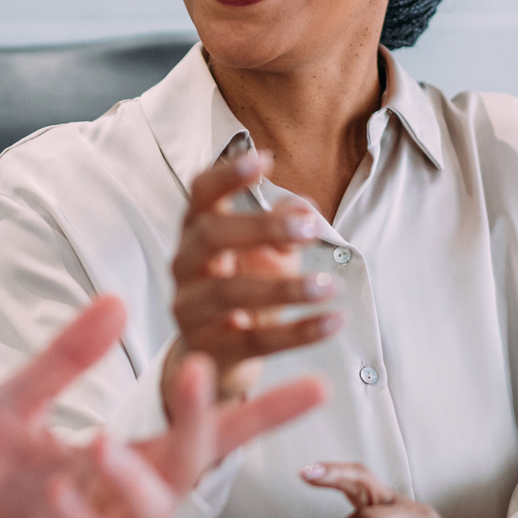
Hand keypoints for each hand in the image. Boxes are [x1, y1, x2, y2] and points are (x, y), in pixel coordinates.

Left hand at [0, 295, 326, 517]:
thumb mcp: (11, 407)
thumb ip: (64, 360)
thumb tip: (117, 301)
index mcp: (121, 460)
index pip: (203, 434)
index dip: (260, 412)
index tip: (315, 384)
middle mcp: (124, 507)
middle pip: (189, 467)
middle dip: (201, 424)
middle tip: (198, 378)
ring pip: (152, 517)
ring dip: (134, 479)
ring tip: (100, 444)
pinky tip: (60, 496)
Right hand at [161, 152, 342, 414]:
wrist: (216, 358)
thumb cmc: (244, 292)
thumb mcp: (268, 254)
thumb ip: (285, 228)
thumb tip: (306, 210)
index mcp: (197, 232)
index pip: (201, 194)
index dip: (228, 175)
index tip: (265, 159)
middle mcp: (184, 265)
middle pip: (210, 236)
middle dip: (260, 228)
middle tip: (310, 229)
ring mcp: (190, 309)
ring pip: (229, 293)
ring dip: (285, 288)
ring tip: (330, 286)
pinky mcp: (209, 349)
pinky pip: (255, 341)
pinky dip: (297, 332)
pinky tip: (332, 321)